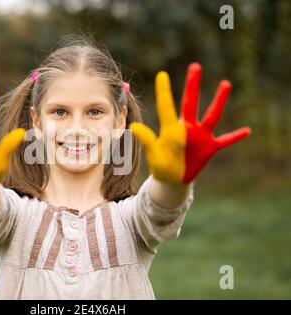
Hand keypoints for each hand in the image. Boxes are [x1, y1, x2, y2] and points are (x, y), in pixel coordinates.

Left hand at [130, 63, 250, 183]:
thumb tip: (134, 126)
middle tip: (195, 66)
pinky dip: (235, 137)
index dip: (164, 92)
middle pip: (190, 103)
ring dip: (219, 101)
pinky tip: (248, 131)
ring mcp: (200, 137)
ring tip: (225, 83)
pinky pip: (226, 141)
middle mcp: (187, 129)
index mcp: (171, 130)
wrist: (173, 180)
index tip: (162, 74)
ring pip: (212, 116)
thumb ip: (147, 141)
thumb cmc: (161, 166)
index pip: (166, 107)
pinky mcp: (210, 148)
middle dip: (192, 86)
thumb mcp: (154, 155)